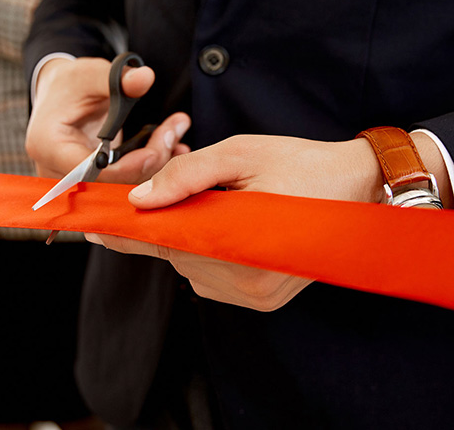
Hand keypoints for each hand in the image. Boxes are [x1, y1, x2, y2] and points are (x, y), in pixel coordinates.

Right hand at [26, 56, 190, 183]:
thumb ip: (116, 78)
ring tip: (175, 134)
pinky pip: (125, 182)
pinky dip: (150, 166)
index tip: (155, 150)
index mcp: (49, 147)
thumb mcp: (89, 75)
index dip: (127, 166)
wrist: (60, 96)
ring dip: (155, 164)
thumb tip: (144, 77)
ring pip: (123, 186)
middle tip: (173, 133)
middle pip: (110, 182)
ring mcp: (77, 181)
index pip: (91, 170)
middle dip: (148, 161)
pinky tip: (170, 147)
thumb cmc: (69, 86)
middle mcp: (59, 171)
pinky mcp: (95, 181)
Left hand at [86, 134, 386, 310]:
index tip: (91, 225)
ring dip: (191, 238)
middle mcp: (244, 283)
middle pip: (176, 256)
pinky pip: (213, 278)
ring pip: (192, 268)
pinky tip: (232, 224)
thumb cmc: (303, 164)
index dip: (125, 232)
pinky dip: (210, 252)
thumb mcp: (241, 153)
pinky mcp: (263, 300)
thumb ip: (188, 175)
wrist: (361, 187)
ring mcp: (255, 297)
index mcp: (238, 245)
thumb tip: (141, 198)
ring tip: (222, 203)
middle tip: (172, 192)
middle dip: (167, 224)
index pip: (163, 242)